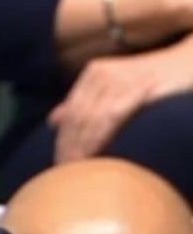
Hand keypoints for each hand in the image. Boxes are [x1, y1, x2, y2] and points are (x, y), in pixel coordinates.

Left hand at [49, 36, 192, 162]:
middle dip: (71, 146)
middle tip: (67, 170)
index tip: (59, 163)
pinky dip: (101, 137)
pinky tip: (97, 154)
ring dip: (83, 145)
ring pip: (91, 118)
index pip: (72, 111)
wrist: (188, 63)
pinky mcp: (137, 86)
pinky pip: (112, 116)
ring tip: (80, 168)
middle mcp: (102, 73)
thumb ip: (86, 103)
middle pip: (78, 116)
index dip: (64, 138)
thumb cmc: (154, 81)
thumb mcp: (115, 89)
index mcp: (93, 73)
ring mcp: (118, 77)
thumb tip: (53, 120)